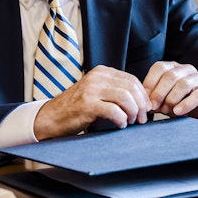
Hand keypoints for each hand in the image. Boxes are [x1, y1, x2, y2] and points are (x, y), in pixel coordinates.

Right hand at [35, 65, 150, 138]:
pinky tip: (120, 125)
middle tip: (142, 119)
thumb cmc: (76, 108)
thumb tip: (141, 101)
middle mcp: (97, 77)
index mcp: (102, 72)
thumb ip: (115, 92)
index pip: (132, 79)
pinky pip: (114, 111)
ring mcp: (91, 90)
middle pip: (131, 88)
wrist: (51, 117)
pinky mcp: (87, 105)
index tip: (145, 109)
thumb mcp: (96, 92)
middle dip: (141, 105)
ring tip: (130, 122)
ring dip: (132, 112)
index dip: (143, 95)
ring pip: (125, 98)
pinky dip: (121, 120)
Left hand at [143, 61, 197, 121]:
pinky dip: (186, 104)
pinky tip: (178, 112)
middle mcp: (186, 70)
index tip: (144, 98)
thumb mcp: (163, 98)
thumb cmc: (178, 102)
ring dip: (172, 99)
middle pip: (170, 76)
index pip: (159, 68)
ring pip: (184, 84)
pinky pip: (197, 95)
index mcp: (173, 67)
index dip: (150, 82)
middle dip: (159, 93)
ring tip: (166, 110)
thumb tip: (142, 103)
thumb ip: (153, 97)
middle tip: (154, 107)